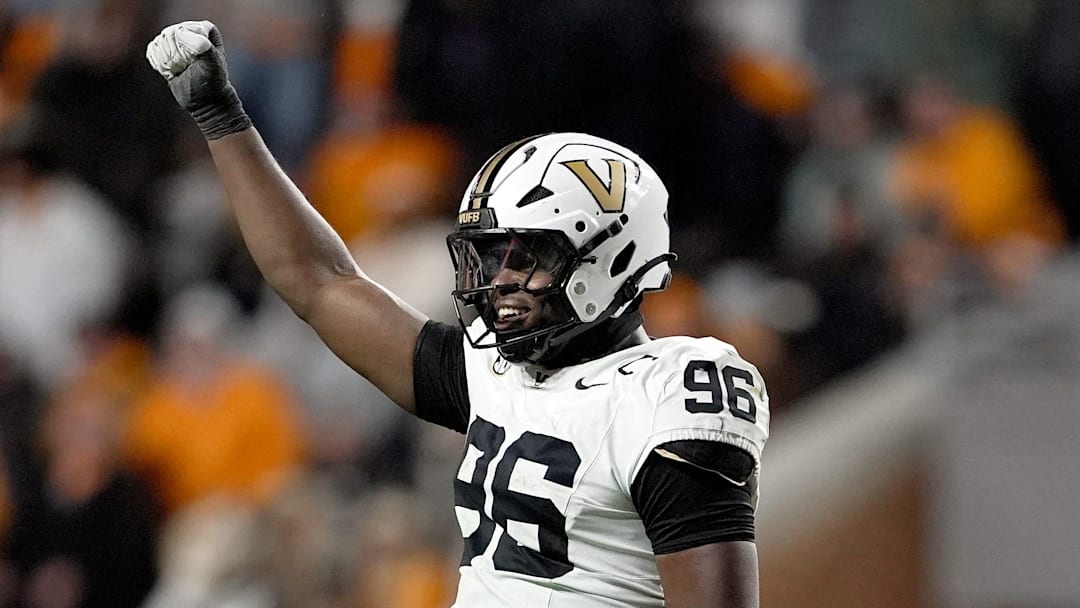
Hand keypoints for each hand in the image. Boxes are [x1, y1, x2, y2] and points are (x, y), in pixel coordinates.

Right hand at [146, 20, 251, 138]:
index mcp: (205, 29)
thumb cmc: (212, 82)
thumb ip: (202, 46)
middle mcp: (189, 30)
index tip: (197, 62)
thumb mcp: (212, 65)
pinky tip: (173, 71)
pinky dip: (160, 64)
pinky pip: (152, 51)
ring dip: (169, 61)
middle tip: (189, 67)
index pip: (184, 30)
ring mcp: (175, 39)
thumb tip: (180, 33)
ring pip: (160, 42)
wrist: (205, 100)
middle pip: (169, 34)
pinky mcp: (163, 49)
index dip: (187, 48)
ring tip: (183, 70)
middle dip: (177, 55)